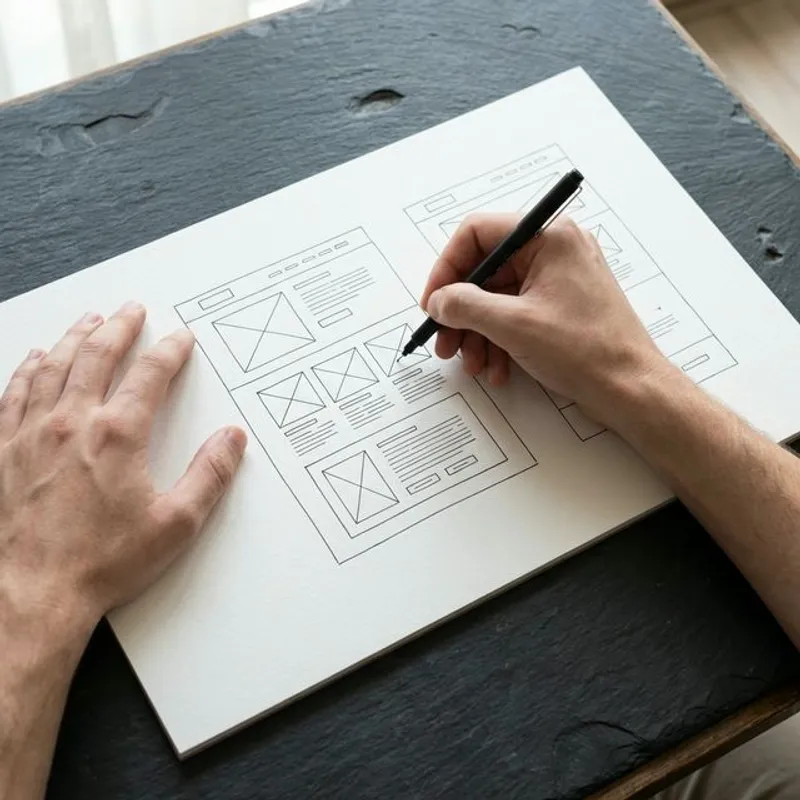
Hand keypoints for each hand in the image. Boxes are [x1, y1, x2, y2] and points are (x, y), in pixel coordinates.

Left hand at [0, 302, 246, 632]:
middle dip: (118, 328)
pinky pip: (13, 394)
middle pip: (96, 357)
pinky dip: (27, 370)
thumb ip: (209, 475)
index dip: (169, 351)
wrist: (30, 593)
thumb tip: (232, 439)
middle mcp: (71, 423)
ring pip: (53, 367)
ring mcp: (30, 434)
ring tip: (88, 321)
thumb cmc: (100, 562)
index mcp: (117, 435)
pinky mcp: (2, 451)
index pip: (150, 375)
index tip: (180, 338)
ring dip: (74, 339)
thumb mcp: (176, 523)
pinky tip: (33, 360)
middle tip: (131, 310)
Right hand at [420, 214, 668, 424]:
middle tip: (445, 343)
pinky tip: (497, 369)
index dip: (448, 267)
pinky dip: (500, 341)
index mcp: (549, 237)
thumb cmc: (587, 350)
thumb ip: (466, 306)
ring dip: (478, 333)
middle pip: (486, 271)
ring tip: (473, 365)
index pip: (478, 233)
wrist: (631, 389)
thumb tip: (438, 301)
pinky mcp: (560, 307)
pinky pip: (516, 315)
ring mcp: (558, 280)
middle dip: (461, 312)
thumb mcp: (513, 325)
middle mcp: (554, 250)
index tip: (433, 302)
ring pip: (498, 298)